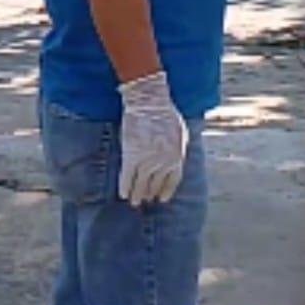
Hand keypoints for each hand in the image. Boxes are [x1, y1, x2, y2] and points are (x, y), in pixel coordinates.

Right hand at [118, 71, 187, 205]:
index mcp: (177, 157)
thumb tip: (177, 161)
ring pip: (141, 185)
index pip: (172, 181)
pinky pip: (127, 178)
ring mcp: (147, 161)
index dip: (166, 191)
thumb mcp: (181, 133)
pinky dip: (125, 187)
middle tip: (146, 199)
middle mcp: (163, 163)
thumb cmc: (167, 114)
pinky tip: (123, 194)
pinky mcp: (131, 157)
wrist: (149, 103)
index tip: (161, 198)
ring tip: (135, 202)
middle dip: (150, 193)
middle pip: (156, 185)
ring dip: (137, 195)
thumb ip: (179, 149)